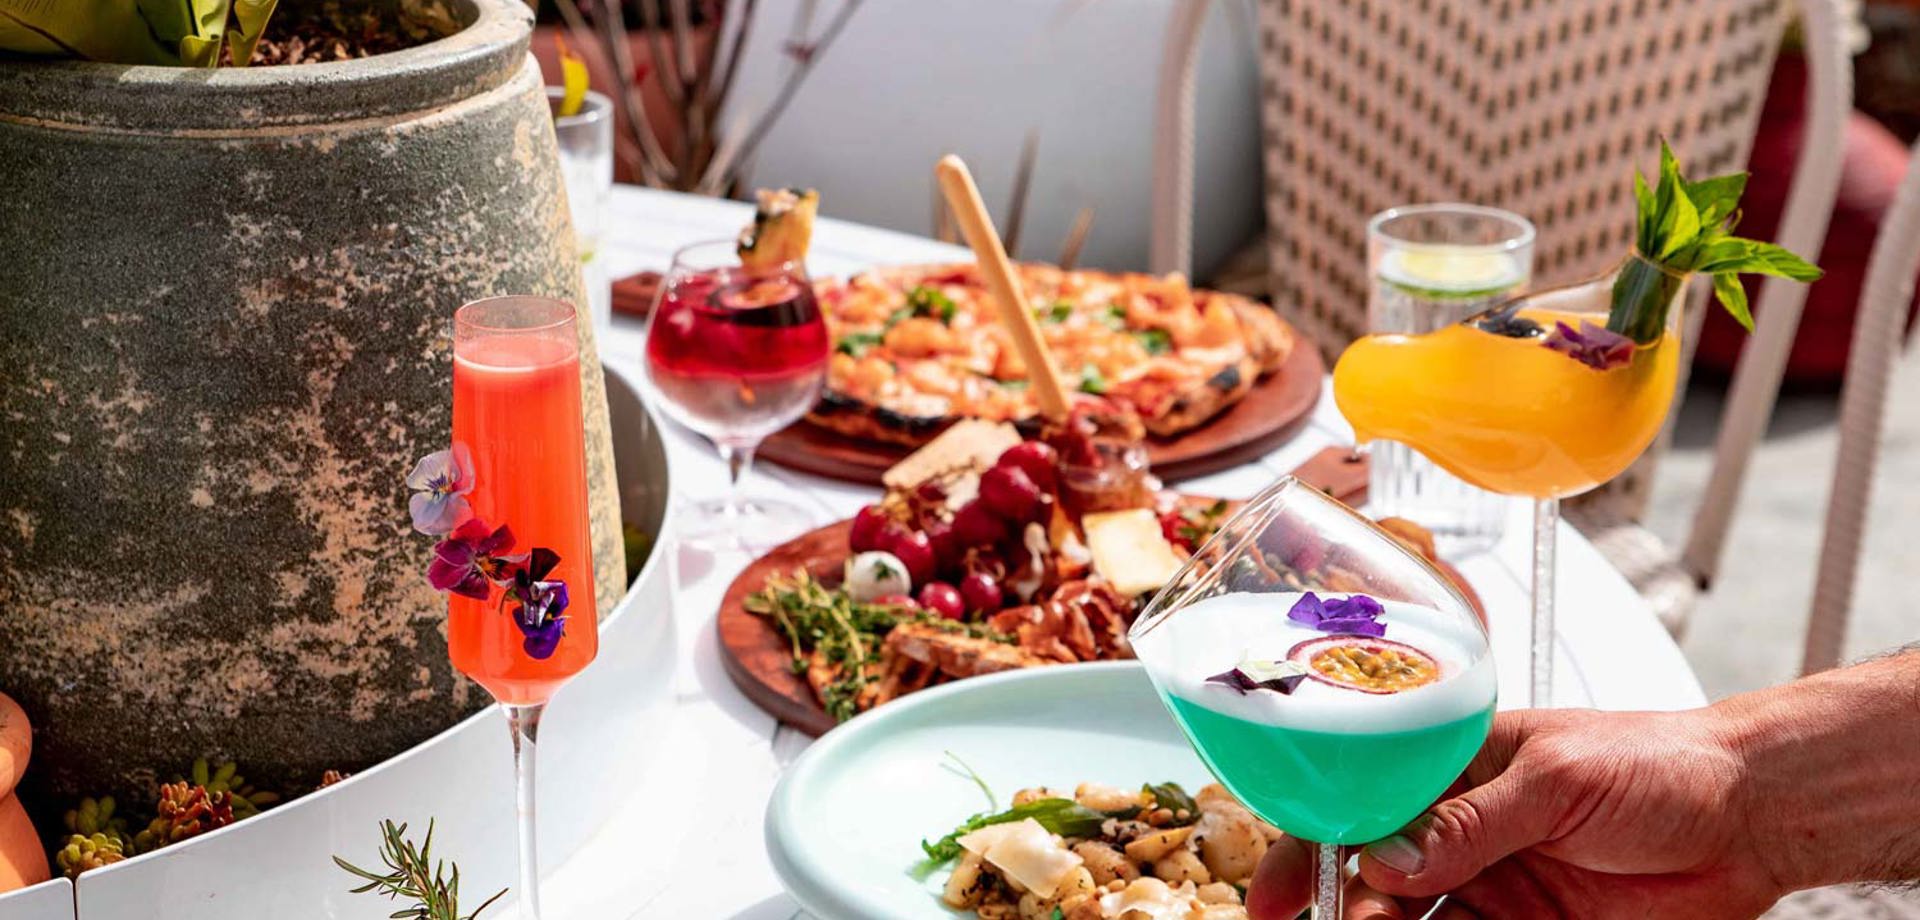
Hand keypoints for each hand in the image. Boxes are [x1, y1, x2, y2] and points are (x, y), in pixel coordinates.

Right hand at [1245, 707, 1787, 918]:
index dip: (1309, 843)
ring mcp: (1493, 885)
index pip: (1361, 801)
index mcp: (1454, 766)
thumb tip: (1391, 857)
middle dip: (1343, 906)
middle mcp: (1462, 828)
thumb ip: (1474, 820)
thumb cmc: (1664, 762)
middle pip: (1373, 876)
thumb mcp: (1560, 778)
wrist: (1754, 817)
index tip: (1276, 891)